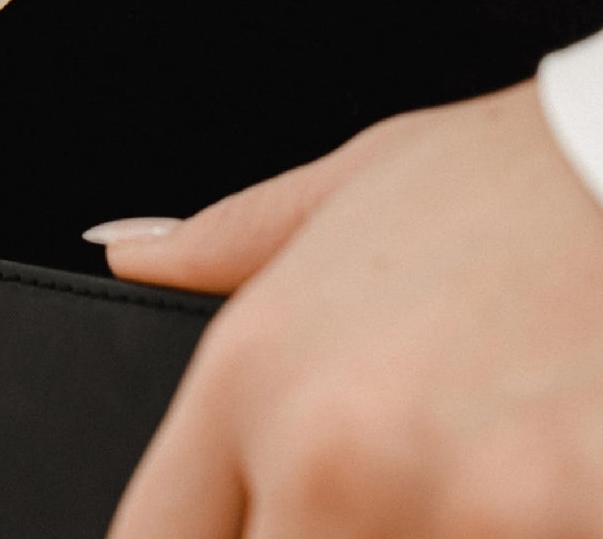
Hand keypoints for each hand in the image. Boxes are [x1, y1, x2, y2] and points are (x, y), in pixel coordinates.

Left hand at [90, 82, 602, 536]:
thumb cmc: (508, 181)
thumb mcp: (342, 191)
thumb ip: (219, 245)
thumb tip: (125, 252)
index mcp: (253, 372)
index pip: (156, 537)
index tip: (244, 525)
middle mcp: (327, 456)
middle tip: (372, 494)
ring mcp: (455, 514)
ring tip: (462, 477)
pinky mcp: (572, 530)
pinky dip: (514, 538)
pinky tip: (535, 490)